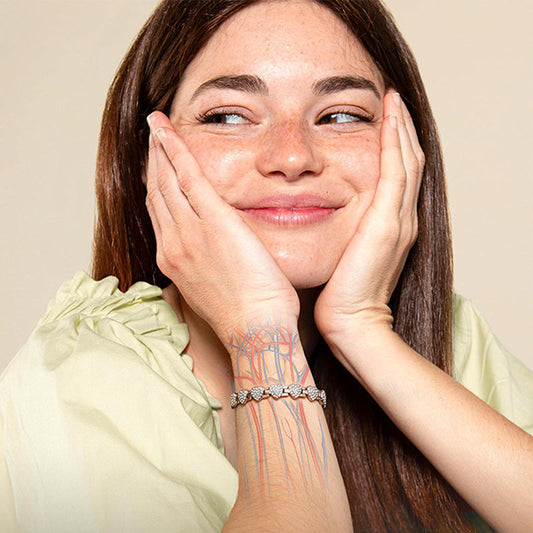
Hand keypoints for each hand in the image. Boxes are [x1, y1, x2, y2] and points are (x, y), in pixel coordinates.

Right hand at [145, 112, 298, 337]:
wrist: (256, 330)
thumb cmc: (247, 315)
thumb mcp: (217, 288)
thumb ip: (210, 263)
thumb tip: (218, 249)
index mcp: (175, 261)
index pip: (160, 214)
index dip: (156, 187)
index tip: (155, 168)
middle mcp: (173, 245)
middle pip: (156, 193)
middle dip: (153, 161)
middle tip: (152, 136)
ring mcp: (188, 233)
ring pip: (166, 180)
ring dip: (160, 150)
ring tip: (157, 126)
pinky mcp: (212, 222)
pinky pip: (187, 176)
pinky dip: (174, 150)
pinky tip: (167, 130)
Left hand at [314, 91, 423, 359]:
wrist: (350, 323)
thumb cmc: (339, 296)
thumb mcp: (342, 257)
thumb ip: (341, 234)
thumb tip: (315, 216)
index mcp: (390, 227)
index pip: (397, 177)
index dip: (394, 147)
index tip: (383, 121)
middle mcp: (401, 219)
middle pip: (408, 163)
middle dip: (401, 130)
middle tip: (393, 102)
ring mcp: (399, 220)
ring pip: (407, 162)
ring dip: (401, 129)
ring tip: (393, 101)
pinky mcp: (388, 223)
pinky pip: (396, 171)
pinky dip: (395, 142)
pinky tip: (388, 118)